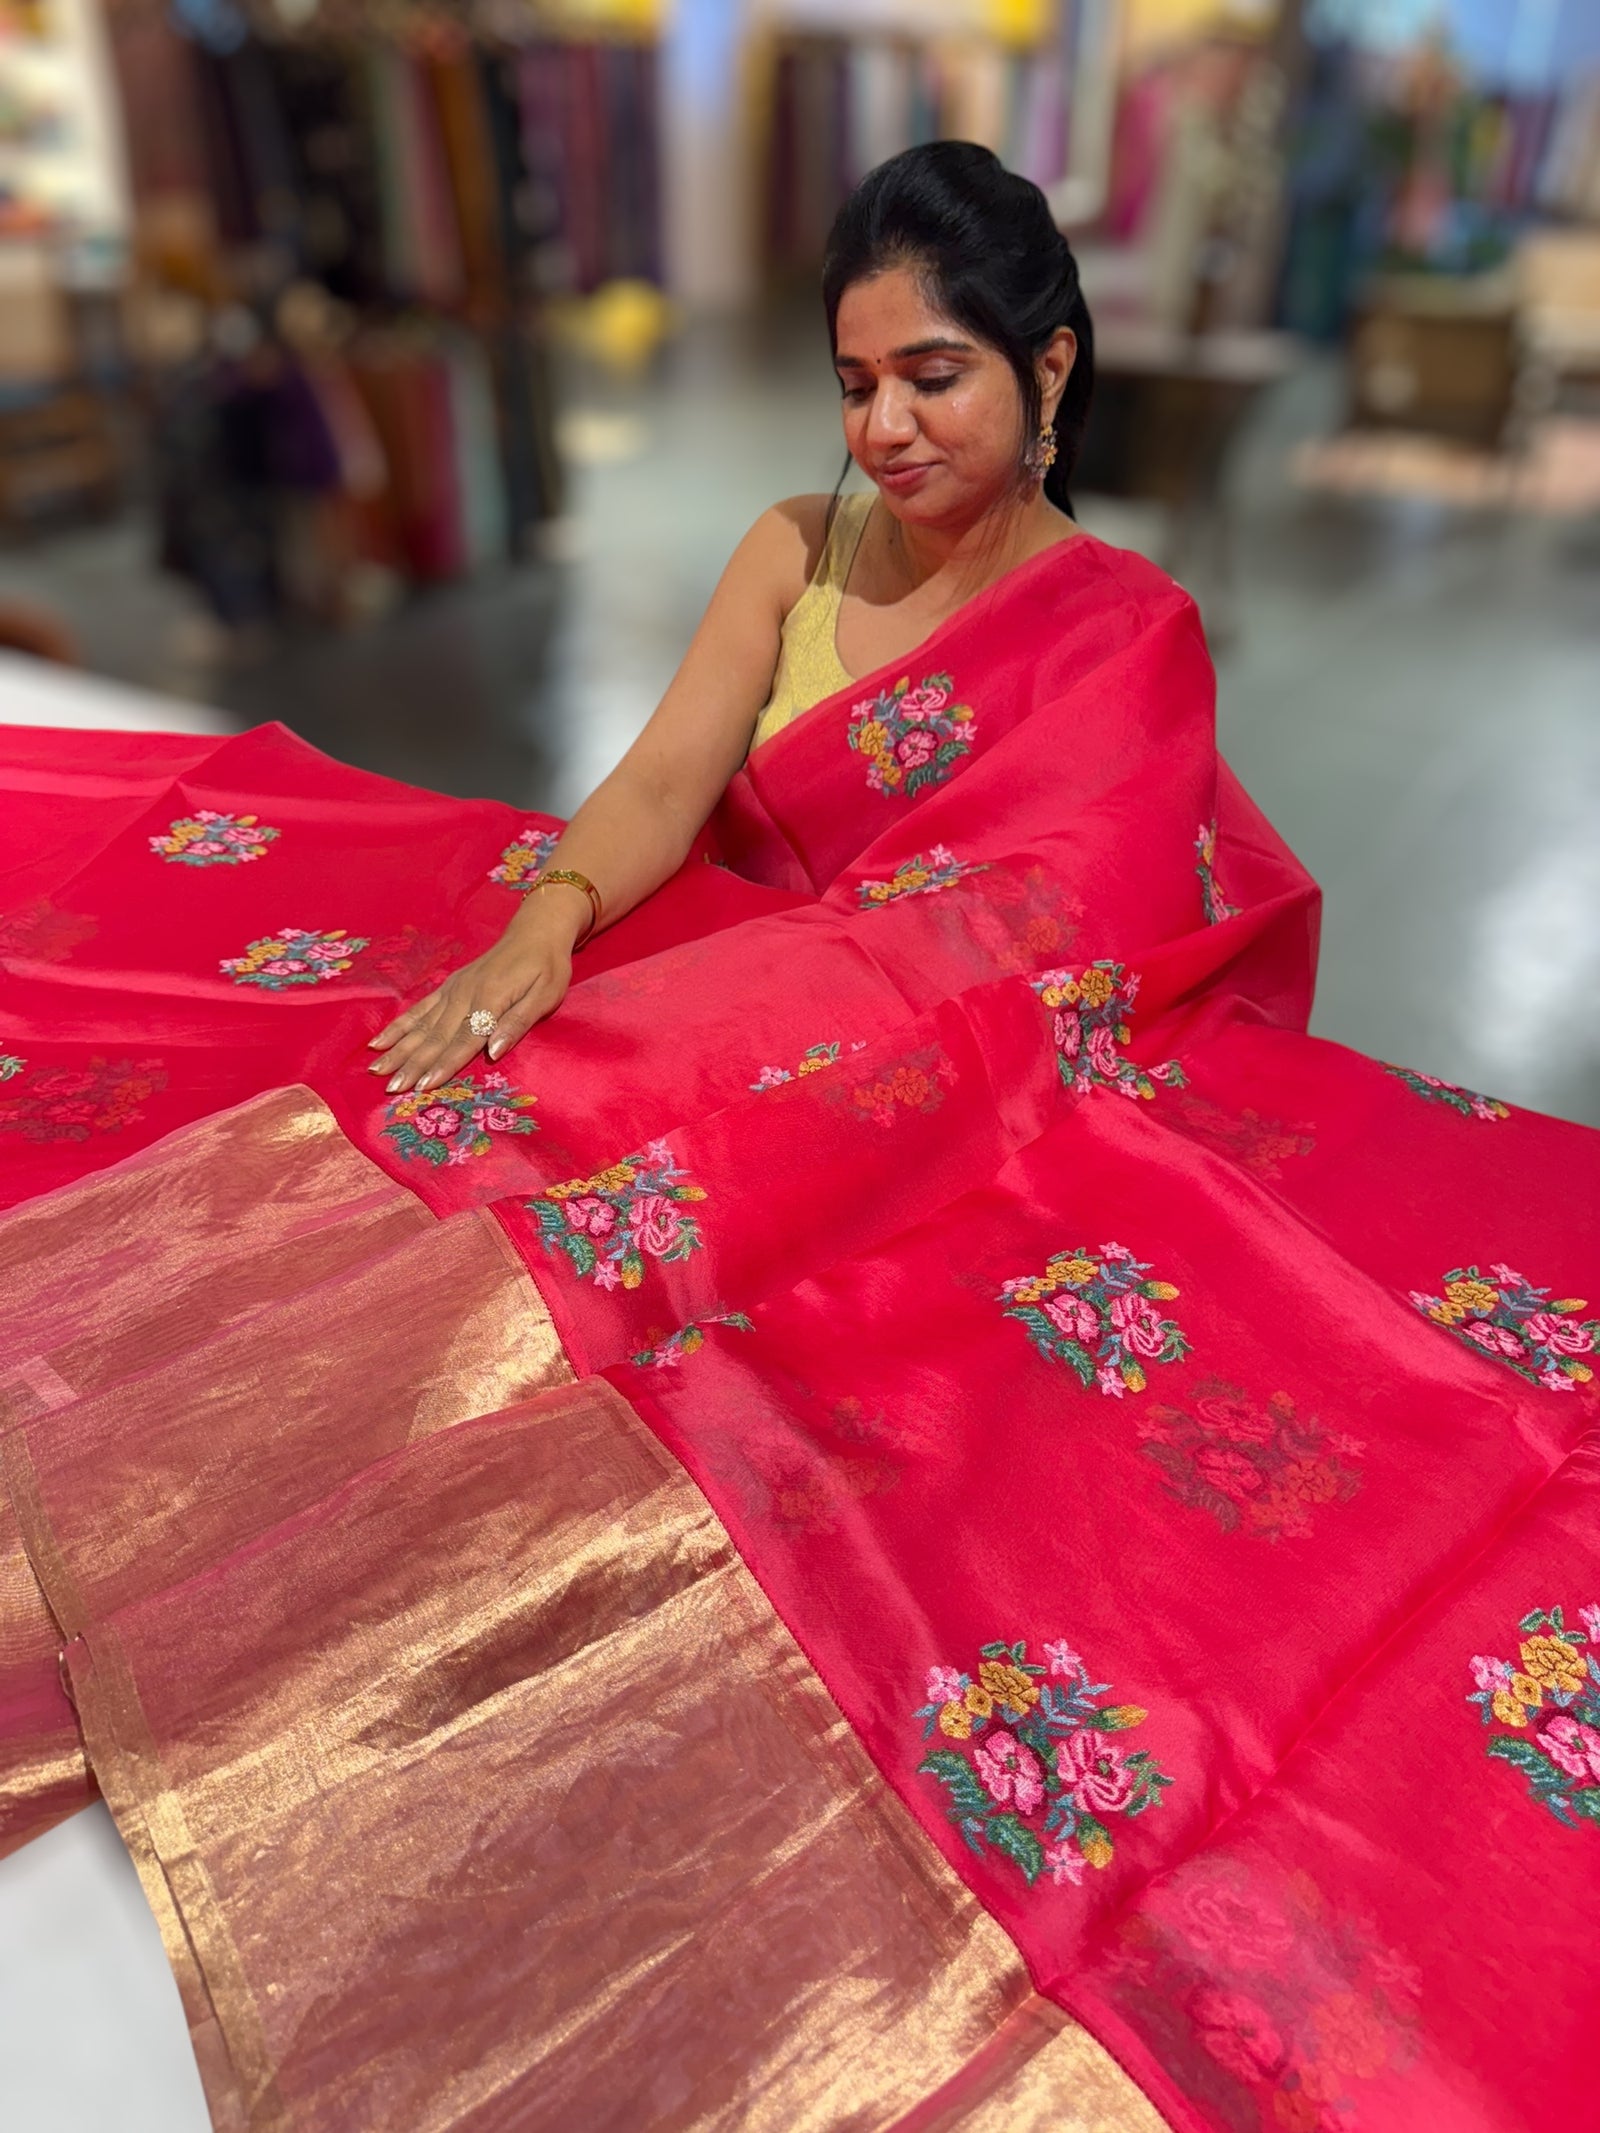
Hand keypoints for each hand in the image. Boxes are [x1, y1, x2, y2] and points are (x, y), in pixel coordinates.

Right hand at [367, 924, 573, 1093]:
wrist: (535, 931)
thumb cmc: (547, 967)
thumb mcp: (545, 996)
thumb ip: (518, 1023)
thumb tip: (494, 1052)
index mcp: (490, 999)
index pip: (464, 1040)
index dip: (443, 1065)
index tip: (423, 1086)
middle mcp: (465, 994)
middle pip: (436, 1036)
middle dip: (412, 1064)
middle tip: (390, 1087)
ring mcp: (453, 990)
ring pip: (422, 1025)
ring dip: (399, 1049)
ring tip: (376, 1069)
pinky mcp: (449, 987)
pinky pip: (420, 1009)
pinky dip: (399, 1026)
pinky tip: (381, 1040)